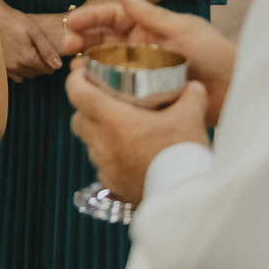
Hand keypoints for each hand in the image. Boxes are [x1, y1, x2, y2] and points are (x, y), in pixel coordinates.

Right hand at [0, 1, 62, 79]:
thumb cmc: (14, 20)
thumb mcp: (34, 31)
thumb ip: (47, 49)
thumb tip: (58, 65)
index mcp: (28, 58)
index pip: (48, 69)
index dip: (52, 62)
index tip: (50, 52)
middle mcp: (18, 66)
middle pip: (38, 72)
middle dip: (42, 64)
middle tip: (40, 50)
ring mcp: (8, 68)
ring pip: (27, 75)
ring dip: (32, 68)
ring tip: (30, 52)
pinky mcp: (1, 67)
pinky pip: (16, 76)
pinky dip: (21, 70)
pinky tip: (20, 58)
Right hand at [62, 0, 235, 124]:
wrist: (234, 91)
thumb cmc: (215, 54)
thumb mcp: (181, 29)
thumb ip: (148, 12)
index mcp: (148, 26)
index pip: (111, 16)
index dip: (90, 18)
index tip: (72, 23)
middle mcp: (140, 46)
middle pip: (102, 40)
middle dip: (82, 41)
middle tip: (68, 49)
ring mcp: (140, 70)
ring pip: (105, 64)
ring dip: (88, 64)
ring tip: (76, 69)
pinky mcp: (143, 92)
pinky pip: (116, 87)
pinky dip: (101, 86)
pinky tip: (92, 88)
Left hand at [66, 65, 209, 204]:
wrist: (186, 196)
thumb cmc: (183, 154)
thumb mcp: (191, 116)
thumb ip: (190, 94)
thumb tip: (192, 85)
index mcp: (114, 120)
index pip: (77, 93)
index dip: (76, 79)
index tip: (83, 72)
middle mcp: (102, 143)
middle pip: (79, 119)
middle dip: (86, 108)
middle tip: (104, 101)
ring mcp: (105, 166)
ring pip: (89, 143)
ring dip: (98, 134)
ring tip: (120, 129)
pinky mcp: (112, 184)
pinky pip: (102, 166)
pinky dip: (110, 157)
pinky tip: (129, 155)